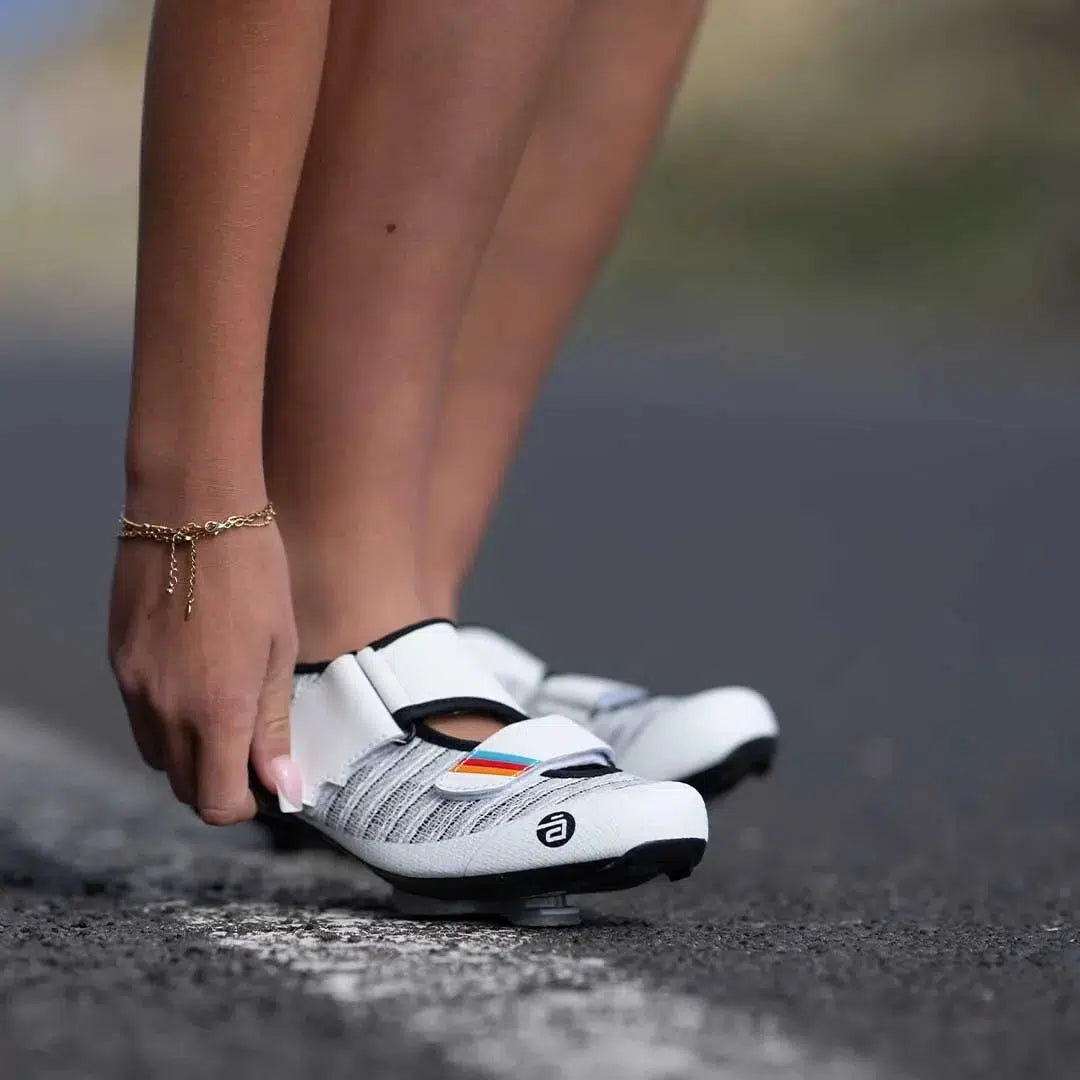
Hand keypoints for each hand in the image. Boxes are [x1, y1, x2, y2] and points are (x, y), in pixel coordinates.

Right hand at [109, 501, 299, 823]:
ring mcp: (134, 687)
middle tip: (252, 753)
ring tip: (226, 715)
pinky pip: (138, 717)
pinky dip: (166, 721)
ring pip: (157, 756)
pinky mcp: (117, 663)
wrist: (192, 509)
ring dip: (190, 755)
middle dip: (218, 784)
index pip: (216, 803)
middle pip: (184, 787)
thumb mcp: (280, 648)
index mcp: (218, 710)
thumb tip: (283, 787)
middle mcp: (166, 709)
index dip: (244, 806)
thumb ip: (274, 724)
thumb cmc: (255, 573)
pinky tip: (196, 683)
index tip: (265, 785)